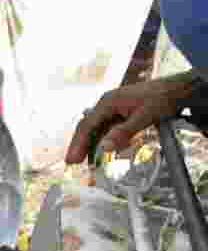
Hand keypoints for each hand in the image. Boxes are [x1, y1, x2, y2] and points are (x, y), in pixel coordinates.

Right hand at [65, 72, 202, 163]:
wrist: (178, 88)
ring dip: (91, 144)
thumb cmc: (162, 98)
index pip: (87, 126)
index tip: (71, 160)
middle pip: (88, 127)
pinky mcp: (120, 112)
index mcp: (108, 102)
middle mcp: (107, 104)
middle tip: (72, 163)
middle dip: (80, 145)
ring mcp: (113, 108)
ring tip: (87, 161)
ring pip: (96, 129)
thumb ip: (123, 133)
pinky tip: (104, 150)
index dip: (78, 144)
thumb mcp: (143, 117)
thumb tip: (104, 148)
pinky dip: (103, 140)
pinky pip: (107, 128)